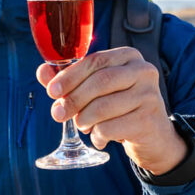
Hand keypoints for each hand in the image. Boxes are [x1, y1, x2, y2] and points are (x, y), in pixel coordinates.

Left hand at [36, 47, 186, 175]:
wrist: (153, 135)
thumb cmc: (119, 106)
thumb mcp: (95, 90)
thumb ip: (69, 80)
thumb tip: (42, 71)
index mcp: (128, 56)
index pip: (95, 61)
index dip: (69, 76)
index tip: (51, 91)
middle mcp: (143, 71)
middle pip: (100, 82)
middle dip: (73, 99)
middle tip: (58, 114)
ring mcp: (149, 95)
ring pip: (103, 106)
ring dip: (84, 119)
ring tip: (82, 125)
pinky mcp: (148, 120)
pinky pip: (110, 128)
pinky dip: (97, 135)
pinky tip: (99, 138)